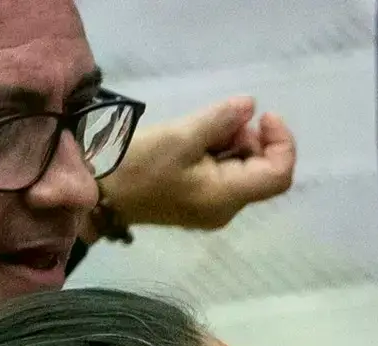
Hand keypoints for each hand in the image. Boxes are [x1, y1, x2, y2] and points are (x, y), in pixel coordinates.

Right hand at [98, 97, 295, 231]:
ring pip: (242, 170)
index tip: (265, 115)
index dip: (282, 143)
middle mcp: (227, 208)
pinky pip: (223, 174)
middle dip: (252, 139)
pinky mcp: (197, 199)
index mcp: (227, 197)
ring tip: (203, 128)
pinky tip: (195, 139)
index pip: (279, 175)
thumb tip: (251, 105)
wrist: (95, 194)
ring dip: (233, 143)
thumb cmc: (135, 166)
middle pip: (262, 171)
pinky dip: (219, 152)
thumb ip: (219, 121)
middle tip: (223, 119)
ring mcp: (212, 206)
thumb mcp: (179, 136)